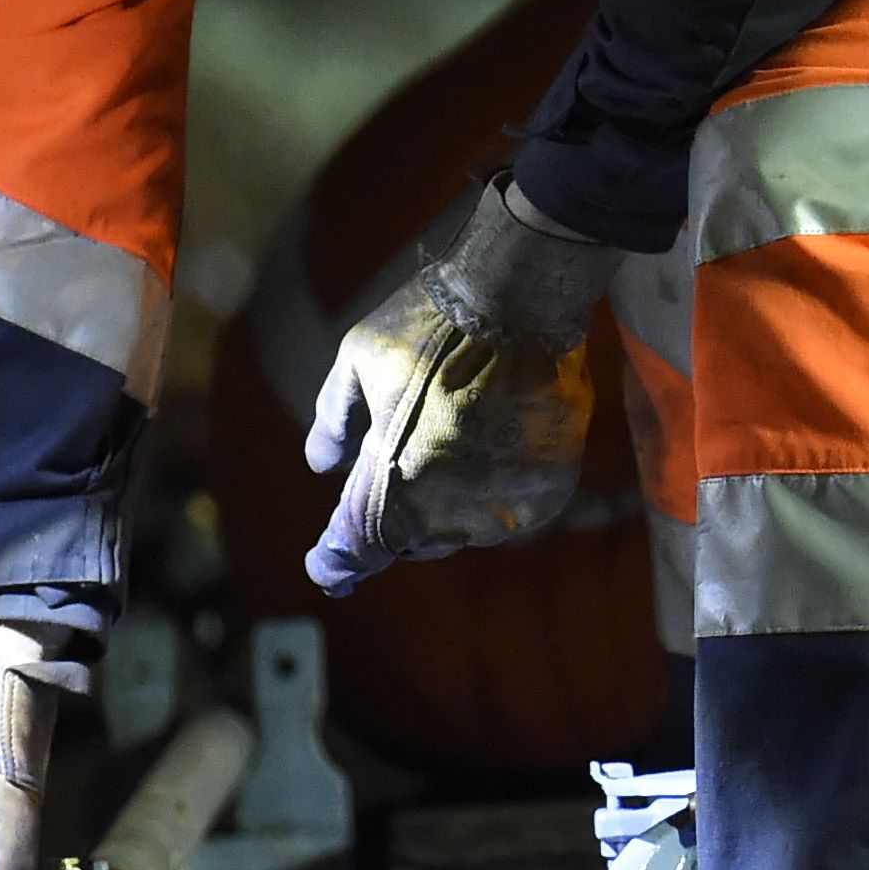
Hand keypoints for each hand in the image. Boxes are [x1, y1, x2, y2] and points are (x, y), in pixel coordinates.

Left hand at [301, 174, 623, 591]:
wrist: (520, 297)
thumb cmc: (429, 322)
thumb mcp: (359, 357)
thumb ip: (333, 417)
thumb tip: (322, 463)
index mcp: (393, 475)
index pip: (357, 545)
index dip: (336, 563)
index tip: (325, 572)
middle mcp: (448, 503)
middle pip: (409, 541)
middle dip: (393, 520)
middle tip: (397, 473)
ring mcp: (501, 501)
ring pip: (461, 532)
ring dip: (445, 508)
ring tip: (449, 447)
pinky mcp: (546, 493)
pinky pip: (508, 516)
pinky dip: (491, 497)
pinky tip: (488, 454)